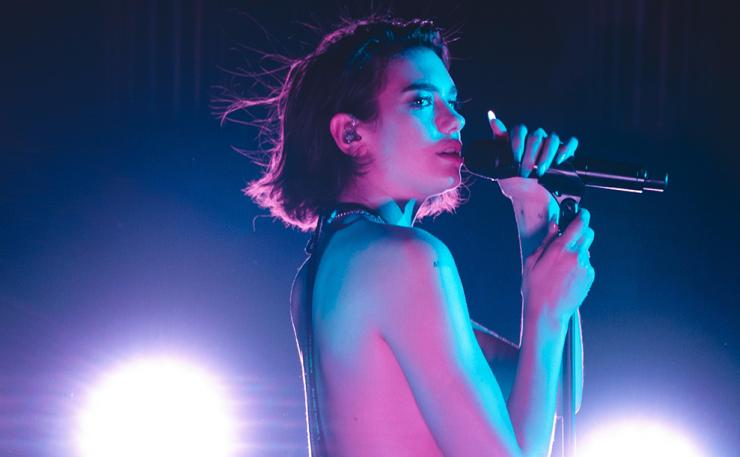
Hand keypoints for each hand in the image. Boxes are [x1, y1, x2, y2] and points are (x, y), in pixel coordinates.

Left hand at [487, 110, 578, 200]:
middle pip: (536, 136)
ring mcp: (550, 146)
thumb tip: (493, 119)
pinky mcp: (563, 154)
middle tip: (527, 172)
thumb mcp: (500, 165)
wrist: (528, 199)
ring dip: (546, 155)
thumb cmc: (514, 182)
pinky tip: (560, 160)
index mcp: (520, 140)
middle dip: (531, 156)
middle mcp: (536, 140)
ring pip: (553, 139)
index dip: (517, 143)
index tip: (515, 159)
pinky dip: (567, 150)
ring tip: (541, 171)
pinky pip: (571, 143)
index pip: (520, 130)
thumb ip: (499, 142)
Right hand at [521, 208, 594, 327]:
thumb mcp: (532, 261)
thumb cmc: (536, 288)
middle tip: (570, 237)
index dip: (582, 215)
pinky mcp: (590, 277)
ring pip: (586, 250)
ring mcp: (585, 267)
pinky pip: (587, 264)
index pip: (579, 224)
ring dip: (578, 251)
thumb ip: (546, 240)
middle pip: (589, 233)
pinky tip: (567, 275)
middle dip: (581, 232)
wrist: (547, 312)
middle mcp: (576, 256)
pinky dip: (580, 265)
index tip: (581, 213)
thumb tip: (553, 225)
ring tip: (562, 265)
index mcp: (560, 249)